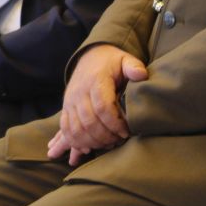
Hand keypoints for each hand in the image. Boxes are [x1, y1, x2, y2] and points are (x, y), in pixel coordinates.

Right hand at [48, 44, 147, 165]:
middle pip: (89, 121)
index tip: (126, 132)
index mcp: (96, 80)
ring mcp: (70, 101)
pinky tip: (87, 148)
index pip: (103, 106)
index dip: (115, 123)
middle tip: (119, 141)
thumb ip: (134, 66)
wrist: (90, 57)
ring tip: (107, 145)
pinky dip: (74, 141)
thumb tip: (140, 75)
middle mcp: (79, 92)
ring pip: (76, 128)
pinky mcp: (66, 108)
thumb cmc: (112, 63)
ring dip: (92, 141)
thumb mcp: (125, 59)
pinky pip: (65, 128)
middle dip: (105, 136)